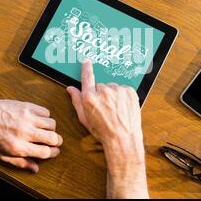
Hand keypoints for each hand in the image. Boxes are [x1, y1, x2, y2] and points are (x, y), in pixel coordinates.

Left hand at [0, 99, 62, 172]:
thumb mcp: (2, 155)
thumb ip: (20, 163)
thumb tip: (35, 168)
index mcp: (18, 146)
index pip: (44, 152)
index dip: (53, 153)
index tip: (54, 151)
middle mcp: (24, 132)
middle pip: (53, 138)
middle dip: (57, 141)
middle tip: (55, 141)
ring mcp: (27, 118)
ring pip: (52, 124)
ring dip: (51, 129)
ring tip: (45, 130)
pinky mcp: (27, 106)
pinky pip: (46, 112)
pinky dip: (45, 117)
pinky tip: (39, 120)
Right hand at [66, 60, 147, 197]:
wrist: (123, 139)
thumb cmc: (103, 131)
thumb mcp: (85, 118)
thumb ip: (77, 101)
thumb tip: (71, 89)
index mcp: (90, 98)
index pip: (87, 77)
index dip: (86, 68)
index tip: (86, 61)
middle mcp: (103, 91)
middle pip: (100, 86)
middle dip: (101, 94)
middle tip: (105, 108)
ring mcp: (118, 90)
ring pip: (112, 88)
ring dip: (113, 96)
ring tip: (115, 110)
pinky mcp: (129, 91)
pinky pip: (123, 89)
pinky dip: (122, 97)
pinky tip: (122, 108)